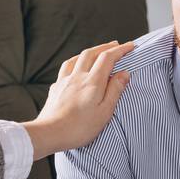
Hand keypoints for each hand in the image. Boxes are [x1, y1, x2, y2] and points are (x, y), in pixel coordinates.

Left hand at [24, 40, 134, 158]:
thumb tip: (124, 73)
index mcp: (92, 82)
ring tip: (96, 52)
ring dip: (89, 51)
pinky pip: (65, 68)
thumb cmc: (79, 128)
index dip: (120, 50)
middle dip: (105, 47)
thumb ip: (115, 91)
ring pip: (77, 58)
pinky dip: (74, 62)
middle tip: (116, 45)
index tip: (130, 46)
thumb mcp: (104, 112)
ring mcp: (64, 81)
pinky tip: (75, 68)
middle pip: (91, 53)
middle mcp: (77, 77)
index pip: (108, 58)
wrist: (49, 133)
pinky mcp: (55, 88)